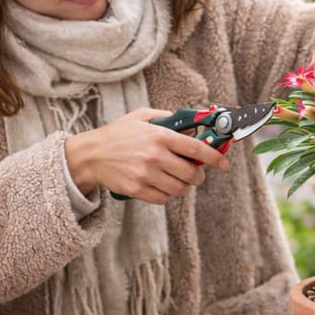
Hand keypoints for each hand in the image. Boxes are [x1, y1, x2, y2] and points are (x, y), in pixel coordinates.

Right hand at [64, 108, 230, 204]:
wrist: (90, 155)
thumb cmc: (117, 134)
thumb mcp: (141, 116)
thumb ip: (167, 118)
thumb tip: (191, 123)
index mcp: (159, 135)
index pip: (196, 149)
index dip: (215, 157)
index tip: (224, 163)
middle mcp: (155, 156)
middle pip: (191, 174)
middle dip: (199, 176)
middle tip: (197, 174)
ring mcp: (146, 175)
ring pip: (180, 189)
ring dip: (183, 186)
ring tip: (176, 179)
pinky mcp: (137, 190)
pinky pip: (164, 198)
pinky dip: (167, 194)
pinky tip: (162, 185)